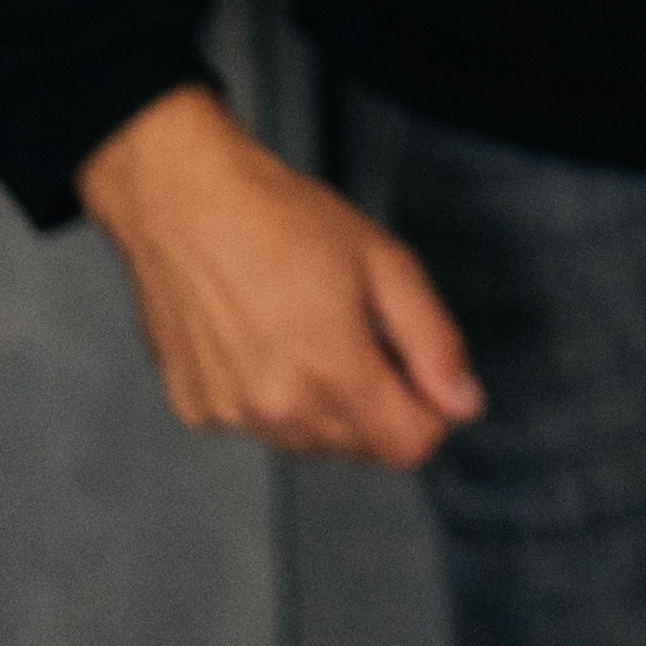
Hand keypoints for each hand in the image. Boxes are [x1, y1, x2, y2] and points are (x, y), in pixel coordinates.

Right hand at [73, 85, 486, 469]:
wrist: (182, 198)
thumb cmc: (281, 218)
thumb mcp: (385, 263)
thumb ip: (434, 342)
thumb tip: (463, 403)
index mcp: (334, 376)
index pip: (410, 447)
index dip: (430, 408)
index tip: (415, 365)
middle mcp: (278, 410)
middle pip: (361, 447)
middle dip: (377, 402)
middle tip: (354, 329)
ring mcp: (230, 414)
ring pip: (308, 440)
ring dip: (322, 402)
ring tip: (302, 327)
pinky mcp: (195, 408)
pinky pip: (255, 424)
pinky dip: (268, 394)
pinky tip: (257, 336)